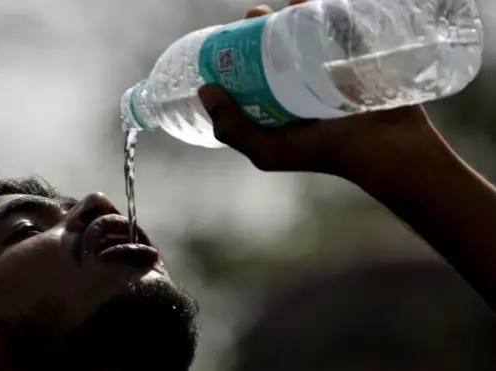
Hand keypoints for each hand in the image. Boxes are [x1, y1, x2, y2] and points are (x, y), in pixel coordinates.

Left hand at [198, 2, 434, 182]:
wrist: (386, 148)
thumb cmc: (325, 153)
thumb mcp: (268, 151)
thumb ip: (233, 129)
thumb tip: (205, 89)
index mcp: (281, 107)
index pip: (253, 74)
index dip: (238, 53)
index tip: (229, 36)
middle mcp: (303, 88)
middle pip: (277, 48)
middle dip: (261, 27)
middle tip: (255, 15)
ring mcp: (332, 70)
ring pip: (307, 33)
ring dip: (292, 12)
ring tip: (283, 5)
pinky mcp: (358, 56)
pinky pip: (342, 24)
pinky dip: (329, 7)